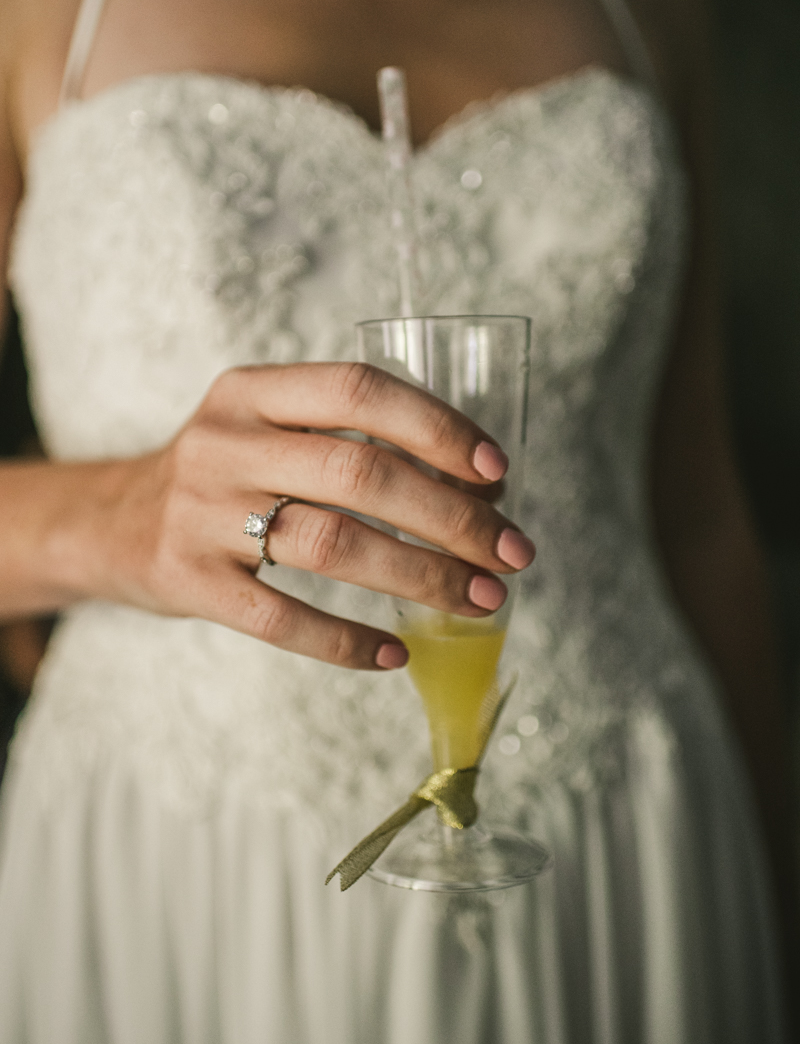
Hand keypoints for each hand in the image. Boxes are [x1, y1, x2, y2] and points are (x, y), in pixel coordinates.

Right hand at [85, 363, 534, 669]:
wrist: (109, 523)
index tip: (497, 472)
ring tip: (479, 601)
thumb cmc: (223, 477)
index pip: (359, 390)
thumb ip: (350, 445)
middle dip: (451, 517)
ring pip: (330, 544)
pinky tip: (395, 653)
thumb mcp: (266, 432)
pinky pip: (280, 618)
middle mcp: (224, 443)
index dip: (437, 427)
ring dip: (419, 576)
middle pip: (358, 474)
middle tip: (512, 553)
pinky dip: (346, 641)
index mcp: (252, 392)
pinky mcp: (188, 581)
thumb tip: (478, 490)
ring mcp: (201, 514)